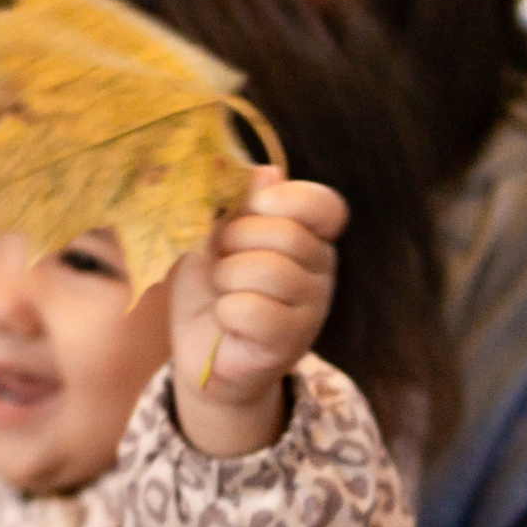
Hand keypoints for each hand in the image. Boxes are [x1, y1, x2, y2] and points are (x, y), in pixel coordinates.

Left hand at [169, 168, 346, 458]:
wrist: (201, 355)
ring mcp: (311, 308)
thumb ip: (236, 208)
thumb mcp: (214, 240)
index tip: (252, 206)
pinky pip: (251, 309)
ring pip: (267, 270)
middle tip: (220, 261)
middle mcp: (320, 270)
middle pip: (286, 234)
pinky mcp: (289, 342)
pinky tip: (227, 321)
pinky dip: (225, 312)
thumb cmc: (211, 292)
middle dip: (235, 241)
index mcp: (307, 237)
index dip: (287, 199)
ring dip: (225, 278)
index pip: (325, 205)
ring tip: (222, 292)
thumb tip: (266, 172)